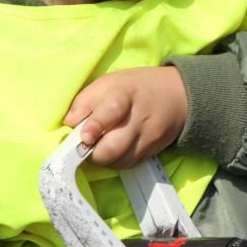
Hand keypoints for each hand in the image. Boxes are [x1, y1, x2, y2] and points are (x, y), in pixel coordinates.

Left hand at [64, 67, 186, 168]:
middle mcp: (139, 117)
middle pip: (115, 146)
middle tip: (86, 147)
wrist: (178, 95)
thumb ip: (85, 101)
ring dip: (104, 159)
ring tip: (99, 147)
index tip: (84, 137)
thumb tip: (68, 124)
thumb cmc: (135, 87)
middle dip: (94, 153)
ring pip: (121, 160)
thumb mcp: (109, 82)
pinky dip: (117, 162)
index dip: (96, 125)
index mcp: (125, 94)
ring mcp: (149, 136)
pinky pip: (130, 164)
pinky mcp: (154, 150)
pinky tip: (114, 151)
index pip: (112, 110)